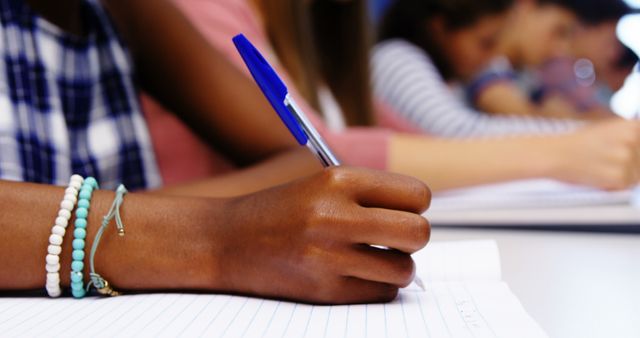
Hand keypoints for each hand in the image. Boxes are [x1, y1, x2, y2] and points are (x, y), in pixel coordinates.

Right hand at [214, 167, 430, 303]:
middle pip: (418, 232)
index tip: (401, 210)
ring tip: (376, 258)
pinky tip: (357, 274)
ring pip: (404, 269)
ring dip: (397, 266)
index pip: (416, 194)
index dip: (416, 204)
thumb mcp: (321, 183)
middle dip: (414, 237)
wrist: (225, 241)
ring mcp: (328, 257)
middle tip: (395, 238)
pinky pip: (381, 293)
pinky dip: (377, 286)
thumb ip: (370, 194)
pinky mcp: (323, 291)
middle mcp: (334, 216)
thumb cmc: (280, 209)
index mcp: (337, 180)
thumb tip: (420, 216)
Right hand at [553, 119, 639, 189]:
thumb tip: (639, 145)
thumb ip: (629, 135)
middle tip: (609, 163)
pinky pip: (625, 185)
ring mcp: (626, 159)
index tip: (630, 156)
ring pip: (637, 175)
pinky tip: (599, 176)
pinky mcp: (619, 176)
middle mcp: (632, 140)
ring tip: (602, 168)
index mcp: (632, 126)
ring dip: (622, 176)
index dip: (636, 153)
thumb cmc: (578, 143)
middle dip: (632, 166)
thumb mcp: (609, 129)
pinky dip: (613, 185)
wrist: (556, 154)